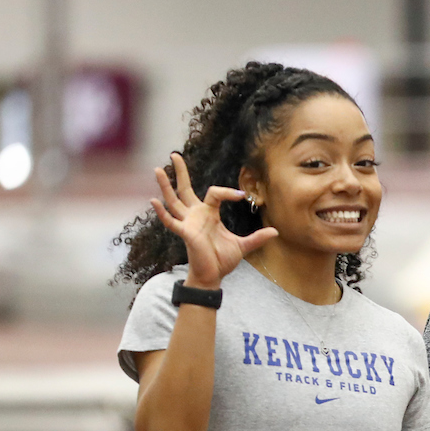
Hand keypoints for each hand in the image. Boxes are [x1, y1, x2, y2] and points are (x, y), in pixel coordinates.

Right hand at [150, 152, 277, 289]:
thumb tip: (276, 231)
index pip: (214, 193)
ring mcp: (188, 223)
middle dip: (180, 173)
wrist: (213, 276)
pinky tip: (154, 201)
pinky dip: (162, 213)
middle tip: (175, 155)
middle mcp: (195, 215)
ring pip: (173, 201)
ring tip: (158, 169)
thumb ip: (258, 238)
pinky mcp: (185, 234)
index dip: (227, 192)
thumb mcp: (243, 246)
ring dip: (165, 186)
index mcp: (209, 214)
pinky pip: (170, 222)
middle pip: (184, 189)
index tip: (241, 195)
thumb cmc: (222, 260)